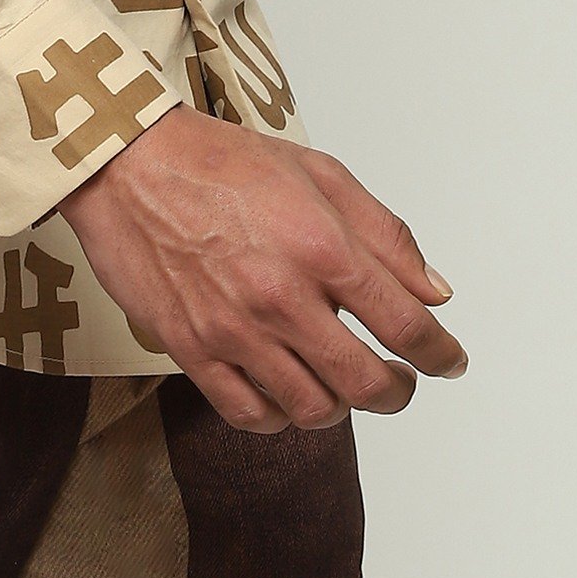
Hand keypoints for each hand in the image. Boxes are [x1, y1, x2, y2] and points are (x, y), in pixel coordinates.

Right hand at [58, 104, 466, 433]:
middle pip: (367, 384)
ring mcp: (234, 329)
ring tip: (340, 383)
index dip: (441, 354)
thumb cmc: (220, 161)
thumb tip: (434, 291)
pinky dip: (281, 417)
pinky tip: (287, 392)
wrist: (128, 163)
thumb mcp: (318, 171)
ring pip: (313, 410)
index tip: (448, 361)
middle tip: (399, 381)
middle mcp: (282, 296)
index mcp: (321, 245)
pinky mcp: (192, 349)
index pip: (406, 324)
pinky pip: (250, 414)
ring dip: (341, 406)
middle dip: (397, 391)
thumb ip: (384, 234)